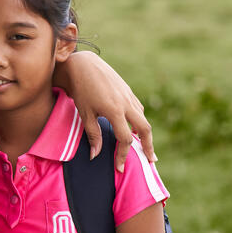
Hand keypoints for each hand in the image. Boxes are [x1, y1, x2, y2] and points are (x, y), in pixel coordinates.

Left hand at [58, 51, 154, 171]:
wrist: (83, 65)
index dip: (122, 155)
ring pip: (143, 118)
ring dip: (145, 134)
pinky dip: (139, 121)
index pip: (125, 139)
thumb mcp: (85, 114)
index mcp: (115, 111)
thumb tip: (95, 156)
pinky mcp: (128, 91)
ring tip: (144, 147)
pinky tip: (135, 128)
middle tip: (150, 160)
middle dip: (149, 146)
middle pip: (145, 129)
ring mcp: (129, 96)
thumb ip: (93, 135)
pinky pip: (138, 109)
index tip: (119, 168)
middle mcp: (126, 103)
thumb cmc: (81, 90)